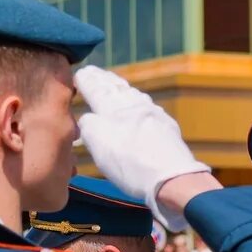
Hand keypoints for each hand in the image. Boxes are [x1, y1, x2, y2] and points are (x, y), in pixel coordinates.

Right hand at [75, 65, 212, 229]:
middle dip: (102, 80)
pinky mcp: (166, 126)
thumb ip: (87, 124)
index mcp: (113, 106)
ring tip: (113, 84)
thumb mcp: (97, 142)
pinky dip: (136, 100)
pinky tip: (138, 103)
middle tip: (93, 73)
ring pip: (132, 95)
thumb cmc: (129, 162)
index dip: (86, 80)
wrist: (173, 178)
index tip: (79, 72)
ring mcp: (153, 114)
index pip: (96, 87)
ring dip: (120, 88)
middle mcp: (135, 104)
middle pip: (115, 88)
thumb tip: (88, 118)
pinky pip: (146, 106)